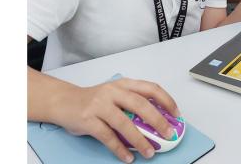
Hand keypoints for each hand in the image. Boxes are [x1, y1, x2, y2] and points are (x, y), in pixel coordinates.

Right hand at [50, 78, 179, 162]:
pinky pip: (108, 137)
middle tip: (168, 134)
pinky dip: (120, 149)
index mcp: (124, 84)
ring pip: (124, 123)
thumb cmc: (94, 99)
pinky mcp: (88, 120)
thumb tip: (158, 121)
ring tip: (150, 152)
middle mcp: (113, 91)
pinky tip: (128, 158)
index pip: (150, 88)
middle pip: (140, 104)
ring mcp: (100, 105)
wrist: (64, 101)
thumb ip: (133, 103)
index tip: (176, 114)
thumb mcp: (115, 95)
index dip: (166, 100)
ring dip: (140, 140)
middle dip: (157, 120)